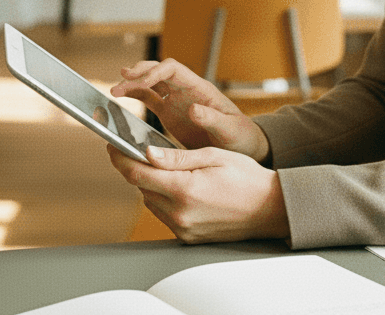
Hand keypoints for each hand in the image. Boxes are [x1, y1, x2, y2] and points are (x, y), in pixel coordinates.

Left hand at [108, 145, 289, 243]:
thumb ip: (176, 156)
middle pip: (141, 188)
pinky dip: (165, 201)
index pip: (137, 174)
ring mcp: (184, 228)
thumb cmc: (248, 179)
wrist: (271, 209)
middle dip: (137, 169)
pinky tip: (180, 189)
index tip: (113, 147)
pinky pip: (165, 216)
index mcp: (185, 189)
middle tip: (140, 152)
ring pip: (151, 203)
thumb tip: (147, 152)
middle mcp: (181, 213)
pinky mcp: (189, 237)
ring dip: (152, 186)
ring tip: (167, 170)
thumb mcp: (213, 156)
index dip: (120, 158)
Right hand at [111, 59, 268, 161]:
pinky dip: (135, 96)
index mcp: (200, 89)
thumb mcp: (230, 130)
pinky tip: (121, 98)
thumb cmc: (241, 137)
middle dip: (139, 73)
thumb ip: (212, 119)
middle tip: (120, 80)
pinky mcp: (170, 113)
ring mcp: (177, 100)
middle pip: (158, 71)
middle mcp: (186, 90)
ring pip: (150, 83)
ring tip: (114, 90)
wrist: (242, 148)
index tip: (140, 82)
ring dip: (133, 83)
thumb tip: (193, 108)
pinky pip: (149, 99)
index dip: (155, 72)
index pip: (173, 70)